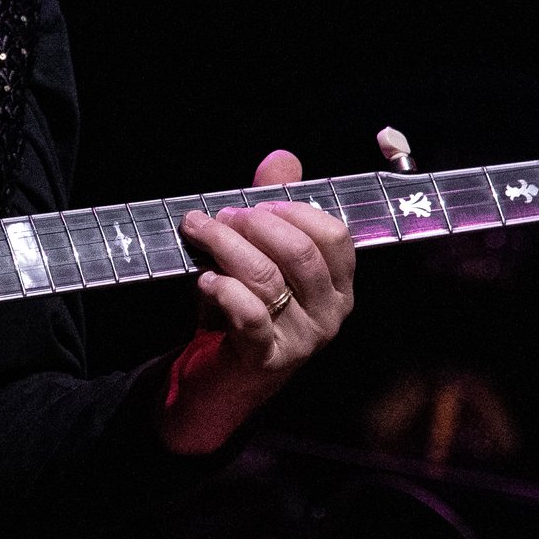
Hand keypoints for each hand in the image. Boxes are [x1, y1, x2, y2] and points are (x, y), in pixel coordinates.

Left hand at [159, 149, 356, 454]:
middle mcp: (331, 313)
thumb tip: (283, 158)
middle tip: (219, 216)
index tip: (252, 203)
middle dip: (254, 224)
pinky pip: (251, 316)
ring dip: (227, 248)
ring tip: (199, 233)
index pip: (333, 235)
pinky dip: (224, 291)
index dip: (291, 210)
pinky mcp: (268, 360)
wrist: (219, 379)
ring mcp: (303, 339)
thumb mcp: (259, 255)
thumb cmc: (244, 310)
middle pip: (298, 252)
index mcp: (339, 284)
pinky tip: (205, 280)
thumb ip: (273, 208)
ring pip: (268, 279)